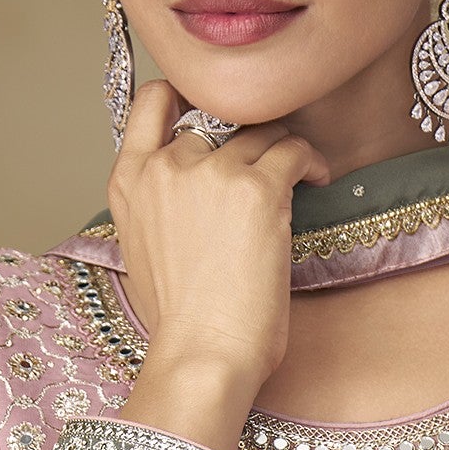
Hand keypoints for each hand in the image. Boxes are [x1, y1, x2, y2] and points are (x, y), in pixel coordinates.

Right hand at [107, 79, 329, 388]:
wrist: (202, 354)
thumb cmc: (180, 322)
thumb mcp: (144, 249)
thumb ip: (159, 204)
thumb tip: (193, 191)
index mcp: (129, 181)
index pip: (152, 102)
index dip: (187, 95)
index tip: (218, 113)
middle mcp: (166, 166)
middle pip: (217, 119)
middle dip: (246, 137)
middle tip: (268, 163)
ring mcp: (211, 172)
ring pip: (261, 132)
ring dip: (284, 149)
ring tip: (301, 176)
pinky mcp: (258, 189)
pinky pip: (294, 150)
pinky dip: (312, 161)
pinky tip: (319, 180)